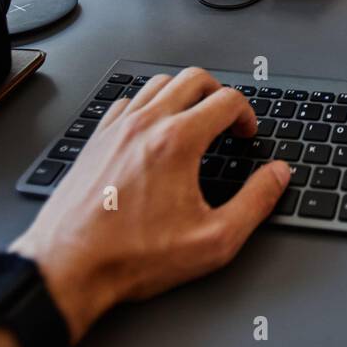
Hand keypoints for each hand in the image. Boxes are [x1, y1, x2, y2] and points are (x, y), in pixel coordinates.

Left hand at [10, 68, 288, 343]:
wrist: (69, 268)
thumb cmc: (133, 257)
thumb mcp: (214, 240)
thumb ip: (255, 202)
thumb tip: (277, 175)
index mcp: (178, 142)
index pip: (227, 100)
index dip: (247, 115)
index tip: (245, 135)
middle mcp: (146, 125)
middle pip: (193, 78)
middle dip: (219, 94)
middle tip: (227, 121)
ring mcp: (117, 129)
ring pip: (159, 83)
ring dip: (184, 95)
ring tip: (195, 122)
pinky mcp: (96, 140)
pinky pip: (128, 101)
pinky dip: (149, 106)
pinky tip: (154, 132)